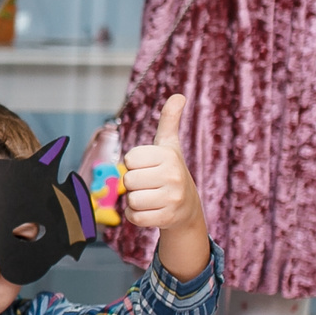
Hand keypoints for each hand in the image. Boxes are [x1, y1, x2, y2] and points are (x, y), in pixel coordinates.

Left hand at [122, 94, 197, 230]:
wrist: (187, 207)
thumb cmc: (170, 171)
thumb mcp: (170, 145)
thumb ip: (169, 121)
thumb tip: (178, 95)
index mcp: (168, 155)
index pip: (129, 159)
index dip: (134, 164)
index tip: (149, 166)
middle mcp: (173, 175)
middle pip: (128, 180)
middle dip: (134, 184)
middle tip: (150, 184)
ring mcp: (172, 198)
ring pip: (131, 200)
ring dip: (135, 201)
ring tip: (152, 197)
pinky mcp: (167, 218)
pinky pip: (135, 217)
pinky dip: (136, 217)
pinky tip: (151, 210)